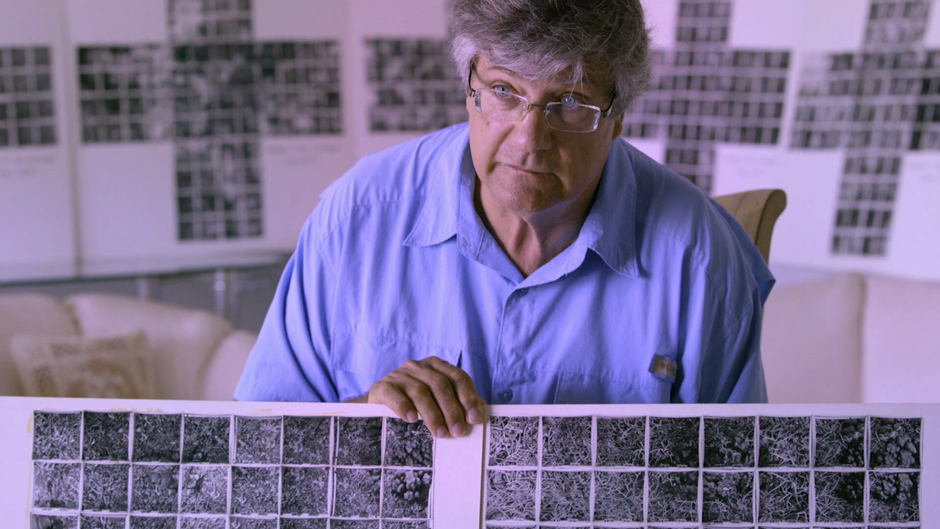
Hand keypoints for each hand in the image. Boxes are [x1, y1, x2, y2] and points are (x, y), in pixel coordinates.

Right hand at [367, 356, 484, 437]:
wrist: (379, 406)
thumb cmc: (415, 404)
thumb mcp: (437, 401)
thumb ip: (458, 402)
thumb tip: (482, 411)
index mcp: (436, 366)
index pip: (457, 377)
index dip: (468, 397)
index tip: (474, 418)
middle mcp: (418, 366)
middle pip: (440, 384)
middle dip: (452, 409)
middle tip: (458, 432)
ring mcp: (399, 375)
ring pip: (420, 391)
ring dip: (432, 414)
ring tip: (440, 433)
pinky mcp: (382, 386)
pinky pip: (395, 395)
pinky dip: (404, 407)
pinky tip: (411, 420)